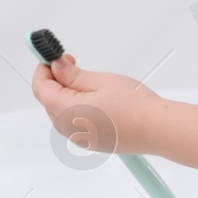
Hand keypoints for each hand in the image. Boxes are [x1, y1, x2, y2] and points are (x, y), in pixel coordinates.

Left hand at [31, 53, 160, 155]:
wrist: (156, 128)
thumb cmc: (133, 104)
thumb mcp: (99, 80)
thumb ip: (72, 74)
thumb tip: (55, 66)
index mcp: (66, 112)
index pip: (41, 88)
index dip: (43, 69)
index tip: (51, 56)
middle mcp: (68, 129)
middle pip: (48, 101)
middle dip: (54, 80)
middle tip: (70, 62)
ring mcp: (79, 138)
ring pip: (60, 111)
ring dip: (65, 93)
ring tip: (85, 79)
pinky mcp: (91, 141)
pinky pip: (73, 122)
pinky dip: (75, 106)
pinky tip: (93, 97)